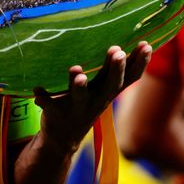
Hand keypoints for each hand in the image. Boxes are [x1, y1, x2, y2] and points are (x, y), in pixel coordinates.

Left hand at [33, 41, 152, 154]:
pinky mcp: (56, 115)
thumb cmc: (85, 103)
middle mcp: (96, 101)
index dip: (139, 64)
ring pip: (80, 97)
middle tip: (118, 52)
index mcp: (107, 92)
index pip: (128, 78)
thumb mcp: (102, 89)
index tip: (146, 45)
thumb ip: (111, 70)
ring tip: (77, 71)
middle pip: (109, 86)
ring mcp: (76, 109)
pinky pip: (49, 106)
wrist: (62, 139)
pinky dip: (43, 98)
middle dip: (115, 70)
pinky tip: (36, 90)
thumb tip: (132, 44)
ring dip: (78, 86)